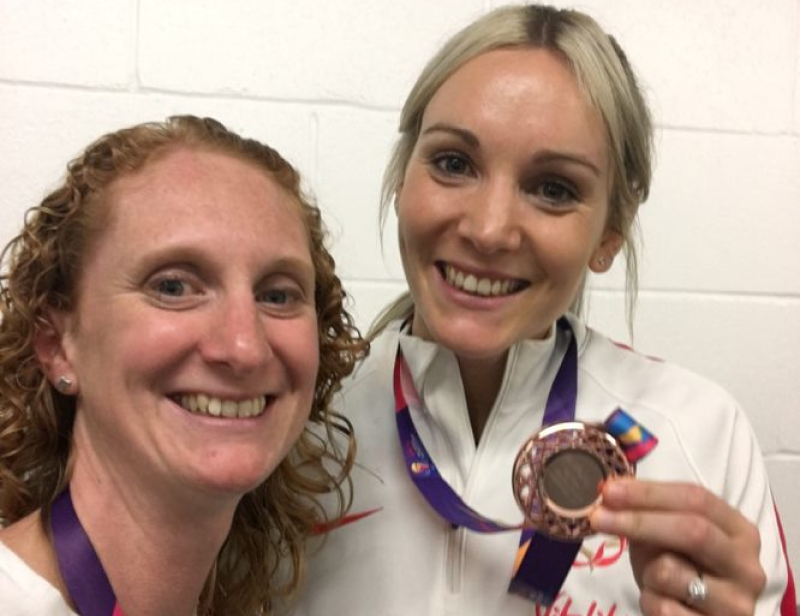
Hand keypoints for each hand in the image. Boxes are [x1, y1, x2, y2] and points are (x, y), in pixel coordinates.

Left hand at [590, 479, 765, 614]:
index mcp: (739, 531)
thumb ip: (646, 514)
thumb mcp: (666, 539)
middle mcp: (747, 566)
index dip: (649, 493)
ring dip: (645, 572)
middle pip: (691, 530)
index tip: (608, 491)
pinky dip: (649, 601)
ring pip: (670, 572)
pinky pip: (663, 608)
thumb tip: (608, 492)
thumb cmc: (682, 572)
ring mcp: (737, 604)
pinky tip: (662, 604)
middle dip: (639, 521)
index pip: (696, 499)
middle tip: (598, 517)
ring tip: (654, 581)